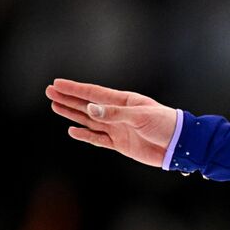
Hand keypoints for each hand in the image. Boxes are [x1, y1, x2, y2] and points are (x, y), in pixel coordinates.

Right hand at [46, 78, 177, 167]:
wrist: (180, 145)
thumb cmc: (166, 124)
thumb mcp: (140, 116)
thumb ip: (114, 114)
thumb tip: (90, 109)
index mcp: (125, 101)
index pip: (94, 94)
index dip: (75, 89)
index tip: (57, 83)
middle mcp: (119, 114)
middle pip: (88, 105)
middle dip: (69, 99)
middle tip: (49, 92)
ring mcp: (118, 129)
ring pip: (89, 121)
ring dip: (72, 114)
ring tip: (55, 106)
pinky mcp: (120, 144)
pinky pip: (98, 139)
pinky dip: (85, 135)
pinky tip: (72, 130)